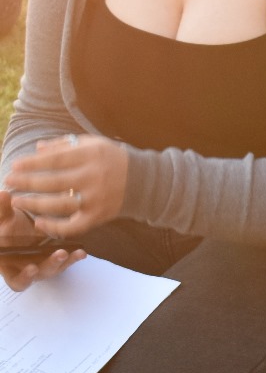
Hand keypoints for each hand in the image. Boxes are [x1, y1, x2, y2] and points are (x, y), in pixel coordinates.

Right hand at [0, 190, 86, 291]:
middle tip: (59, 254)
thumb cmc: (7, 226)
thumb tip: (3, 194)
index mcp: (10, 265)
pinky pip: (67, 261)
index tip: (32, 268)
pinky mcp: (57, 260)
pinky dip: (74, 257)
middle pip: (40, 274)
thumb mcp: (3, 219)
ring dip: (63, 261)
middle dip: (50, 265)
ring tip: (68, 251)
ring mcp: (43, 265)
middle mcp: (27, 269)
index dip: (24, 277)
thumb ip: (2, 210)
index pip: (17, 281)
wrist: (18, 225)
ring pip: (54, 268)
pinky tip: (81, 251)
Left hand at [3, 133, 128, 237]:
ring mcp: (96, 199)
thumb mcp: (93, 144)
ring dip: (34, 204)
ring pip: (58, 204)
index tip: (14, 165)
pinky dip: (54, 227)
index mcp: (91, 156)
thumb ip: (65, 145)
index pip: (54, 160)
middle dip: (26, 183)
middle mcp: (93, 177)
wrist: (145, 183)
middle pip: (52, 182)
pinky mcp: (99, 216)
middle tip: (9, 182)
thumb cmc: (113, 160)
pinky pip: (73, 226)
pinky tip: (39, 223)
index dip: (31, 164)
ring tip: (18, 201)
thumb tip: (37, 149)